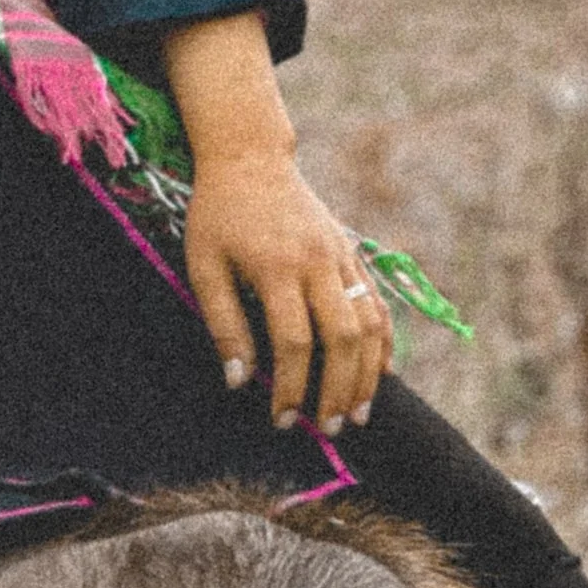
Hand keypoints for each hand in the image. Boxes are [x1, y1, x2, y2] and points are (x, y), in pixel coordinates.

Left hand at [183, 150, 393, 434]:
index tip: (282, 419)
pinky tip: (381, 373)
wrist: (249, 158)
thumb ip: (223, 323)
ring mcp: (341, 257)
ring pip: (369, 323)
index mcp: (277, 267)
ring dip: (367, 374)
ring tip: (358, 414)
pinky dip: (384, 341)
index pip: (292, 342)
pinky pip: (377, 303)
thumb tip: (238, 381)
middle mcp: (318, 263)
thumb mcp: (203, 266)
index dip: (290, 386)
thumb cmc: (217, 216)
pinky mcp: (352, 253)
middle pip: (342, 338)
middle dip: (339, 390)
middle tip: (329, 429)